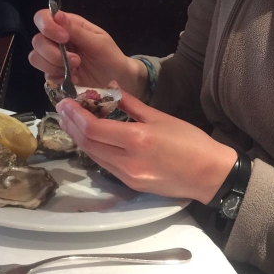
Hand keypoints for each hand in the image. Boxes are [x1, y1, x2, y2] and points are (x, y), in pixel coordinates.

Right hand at [29, 9, 147, 96]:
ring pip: (35, 58)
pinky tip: (73, 78)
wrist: (117, 80)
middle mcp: (56, 40)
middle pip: (37, 41)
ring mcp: (53, 58)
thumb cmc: (109, 56)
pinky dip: (58, 77)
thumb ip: (76, 31)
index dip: (47, 26)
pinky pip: (45, 75)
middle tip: (76, 60)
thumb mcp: (97, 41)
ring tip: (76, 69)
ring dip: (55, 65)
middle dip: (53, 53)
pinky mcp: (54, 74)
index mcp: (67, 26)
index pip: (43, 18)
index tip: (64, 38)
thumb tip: (57, 15)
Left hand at [56, 89, 237, 202]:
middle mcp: (127, 161)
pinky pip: (105, 164)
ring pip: (93, 156)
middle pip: (88, 144)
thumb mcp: (161, 117)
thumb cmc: (190, 141)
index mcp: (137, 140)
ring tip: (72, 120)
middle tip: (63, 109)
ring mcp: (127, 176)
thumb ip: (131, 104)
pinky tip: (92, 137)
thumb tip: (110, 88)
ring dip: (79, 138)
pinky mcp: (130, 184)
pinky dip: (94, 149)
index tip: (65, 101)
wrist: (209, 174)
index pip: (93, 129)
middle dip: (72, 125)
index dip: (75, 115)